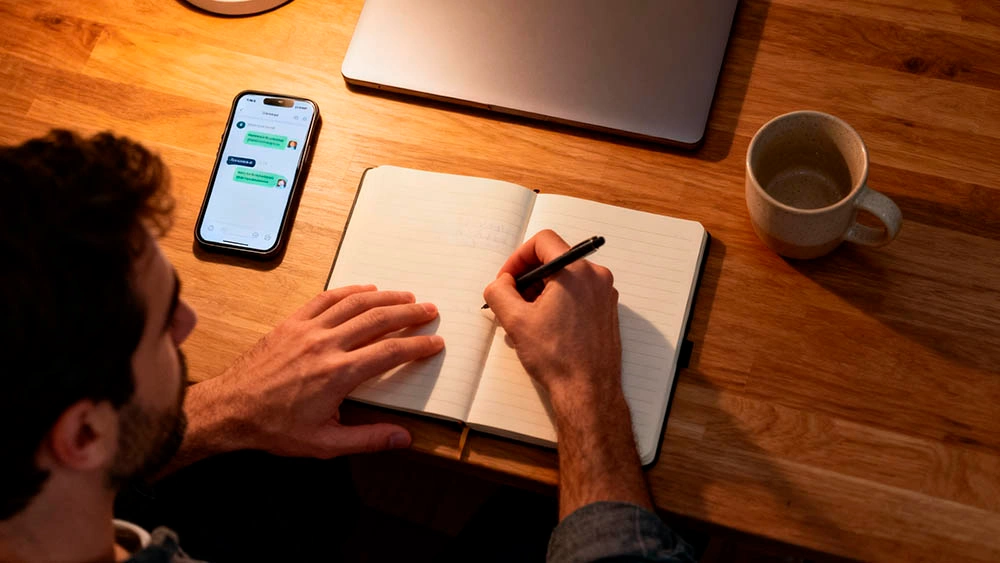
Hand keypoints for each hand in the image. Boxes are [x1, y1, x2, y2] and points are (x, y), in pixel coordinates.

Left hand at [187, 285, 442, 459]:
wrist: (231, 409)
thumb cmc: (275, 427)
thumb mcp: (325, 442)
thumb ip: (368, 438)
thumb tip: (404, 438)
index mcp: (338, 374)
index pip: (390, 352)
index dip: (417, 346)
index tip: (435, 342)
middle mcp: (326, 345)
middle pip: (378, 319)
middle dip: (409, 313)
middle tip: (429, 310)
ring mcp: (308, 329)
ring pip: (354, 303)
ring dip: (385, 297)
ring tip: (406, 297)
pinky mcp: (292, 323)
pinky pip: (326, 298)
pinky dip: (350, 291)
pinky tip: (365, 290)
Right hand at [484, 230, 651, 518]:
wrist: (587, 391)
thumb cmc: (556, 357)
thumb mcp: (515, 320)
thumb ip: (499, 291)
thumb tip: (501, 282)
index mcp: (575, 271)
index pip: (542, 241)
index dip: (518, 257)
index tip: (507, 279)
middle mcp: (595, 277)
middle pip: (554, 261)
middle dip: (528, 279)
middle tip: (512, 303)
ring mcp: (605, 295)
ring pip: (565, 280)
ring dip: (541, 293)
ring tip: (526, 322)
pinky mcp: (607, 312)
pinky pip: (578, 295)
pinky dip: (558, 304)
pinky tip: (544, 330)